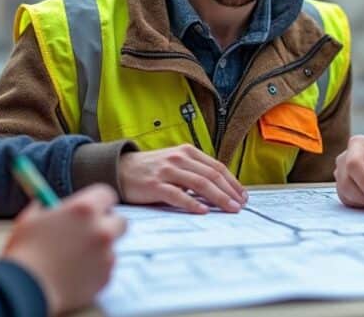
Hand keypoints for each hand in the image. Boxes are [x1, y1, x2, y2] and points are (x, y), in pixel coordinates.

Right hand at [4, 184, 126, 314]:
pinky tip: (73, 274)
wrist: (24, 290)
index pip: (107, 195)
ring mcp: (106, 255)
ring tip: (73, 259)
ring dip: (98, 250)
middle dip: (107, 225)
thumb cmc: (24, 253)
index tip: (94, 208)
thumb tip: (44, 204)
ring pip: (110, 247)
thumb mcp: (30, 220)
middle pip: (119, 221)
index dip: (99, 201)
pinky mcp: (106, 277)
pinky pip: (105, 269)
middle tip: (91, 232)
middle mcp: (101, 229)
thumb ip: (45, 209)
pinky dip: (94, 270)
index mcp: (84, 209)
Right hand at [118, 145, 246, 213]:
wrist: (120, 169)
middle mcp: (179, 158)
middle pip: (212, 175)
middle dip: (230, 191)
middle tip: (241, 205)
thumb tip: (220, 190)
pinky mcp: (154, 185)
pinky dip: (192, 204)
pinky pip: (177, 195)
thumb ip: (195, 172)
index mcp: (187, 152)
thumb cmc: (151, 170)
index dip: (233, 182)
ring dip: (218, 198)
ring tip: (230, 209)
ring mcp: (167, 171)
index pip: (217, 167)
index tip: (243, 196)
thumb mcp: (176, 164)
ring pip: (199, 184)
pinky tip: (203, 211)